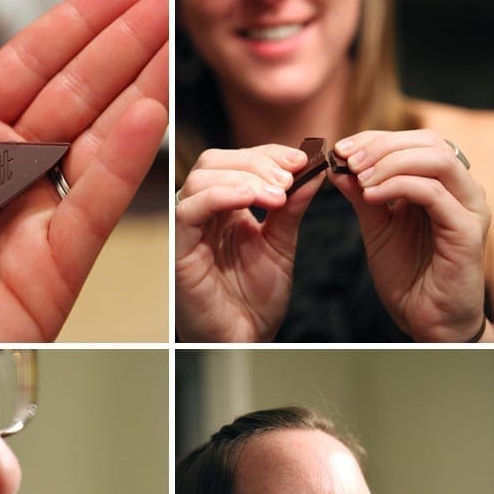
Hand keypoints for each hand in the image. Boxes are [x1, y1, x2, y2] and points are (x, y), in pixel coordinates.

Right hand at [175, 144, 322, 341]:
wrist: (245, 340)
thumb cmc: (256, 300)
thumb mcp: (281, 243)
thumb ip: (292, 207)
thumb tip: (315, 167)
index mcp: (223, 208)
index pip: (236, 161)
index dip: (268, 154)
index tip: (302, 159)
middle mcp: (201, 214)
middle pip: (215, 162)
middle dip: (258, 163)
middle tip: (289, 178)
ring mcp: (187, 229)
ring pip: (202, 178)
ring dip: (245, 178)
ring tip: (277, 195)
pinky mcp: (179, 249)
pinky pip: (189, 209)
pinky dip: (222, 196)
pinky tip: (252, 201)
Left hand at [333, 130, 490, 341]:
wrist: (427, 320)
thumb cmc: (408, 277)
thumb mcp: (378, 229)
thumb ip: (362, 196)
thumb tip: (337, 165)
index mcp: (442, 185)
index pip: (415, 141)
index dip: (376, 138)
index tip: (340, 148)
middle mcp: (461, 190)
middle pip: (428, 141)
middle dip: (381, 145)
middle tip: (347, 160)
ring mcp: (468, 208)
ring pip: (436, 159)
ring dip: (390, 162)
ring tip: (359, 178)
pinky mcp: (466, 230)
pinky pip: (434, 193)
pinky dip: (398, 186)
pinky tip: (371, 196)